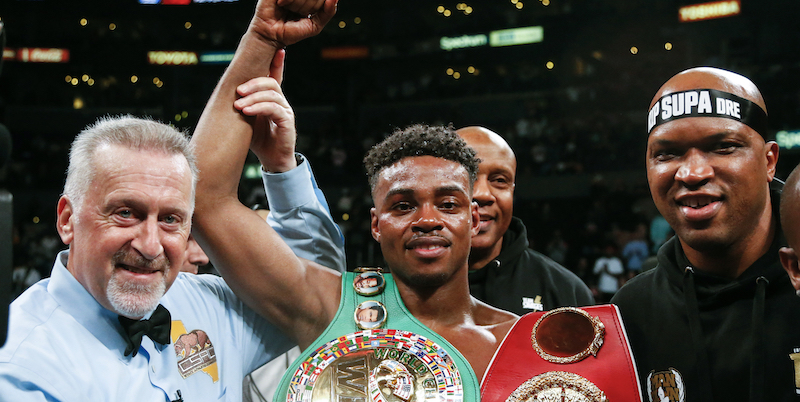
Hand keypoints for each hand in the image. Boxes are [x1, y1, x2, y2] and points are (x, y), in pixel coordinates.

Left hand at [234, 50, 296, 171]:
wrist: (273, 161)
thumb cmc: (259, 141)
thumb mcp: (248, 120)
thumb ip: (243, 106)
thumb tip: (226, 94)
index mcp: (272, 100)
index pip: (276, 77)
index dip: (277, 63)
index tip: (277, 49)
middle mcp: (281, 102)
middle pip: (271, 82)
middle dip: (253, 83)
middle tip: (237, 91)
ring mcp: (286, 111)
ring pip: (271, 94)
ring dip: (252, 97)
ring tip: (238, 105)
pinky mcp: (287, 122)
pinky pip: (274, 109)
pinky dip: (259, 108)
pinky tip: (246, 111)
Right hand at [251, 0, 337, 46]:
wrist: (271, 35)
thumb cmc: (292, 31)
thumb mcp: (316, 25)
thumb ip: (328, 11)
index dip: (316, 5)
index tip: (305, 14)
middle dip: (306, 5)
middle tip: (295, 13)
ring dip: (296, 3)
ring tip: (287, 9)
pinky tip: (281, 4)